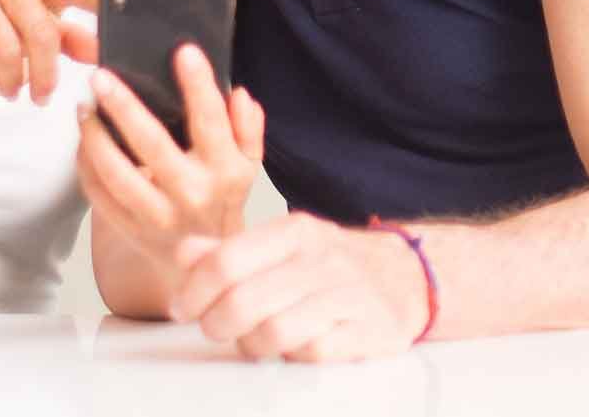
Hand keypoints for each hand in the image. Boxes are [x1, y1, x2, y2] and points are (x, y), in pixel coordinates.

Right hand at [0, 0, 97, 102]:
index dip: (97, 2)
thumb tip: (98, 48)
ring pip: (7, 49)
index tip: (119, 22)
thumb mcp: (24, 26)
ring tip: (11, 90)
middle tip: (43, 97)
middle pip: (41, 32)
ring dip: (12, 80)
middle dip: (46, 74)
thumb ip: (63, 36)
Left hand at [76, 44, 263, 273]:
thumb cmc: (223, 200)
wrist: (209, 266)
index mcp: (223, 171)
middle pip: (152, 144)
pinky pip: (99, 195)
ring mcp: (158, 216)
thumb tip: (238, 94)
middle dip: (123, 106)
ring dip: (94, 137)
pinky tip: (83, 142)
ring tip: (83, 107)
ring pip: (116, 173)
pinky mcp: (131, 230)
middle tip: (101, 76)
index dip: (199, 85)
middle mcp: (191, 194)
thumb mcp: (247, 165)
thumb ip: (248, 128)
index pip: (211, 122)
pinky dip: (85, 166)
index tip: (184, 51)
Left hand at [170, 212, 430, 362]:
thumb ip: (229, 250)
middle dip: (216, 323)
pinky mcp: (369, 332)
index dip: (194, 290)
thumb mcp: (281, 245)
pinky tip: (291, 347)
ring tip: (250, 341)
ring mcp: (348, 296)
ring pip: (275, 331)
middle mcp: (321, 260)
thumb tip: (184, 254)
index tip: (182, 308)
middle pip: (245, 301)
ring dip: (251, 344)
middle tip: (213, 329)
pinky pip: (313, 353)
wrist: (406, 277)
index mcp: (294, 232)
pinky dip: (293, 356)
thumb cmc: (329, 264)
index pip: (227, 259)